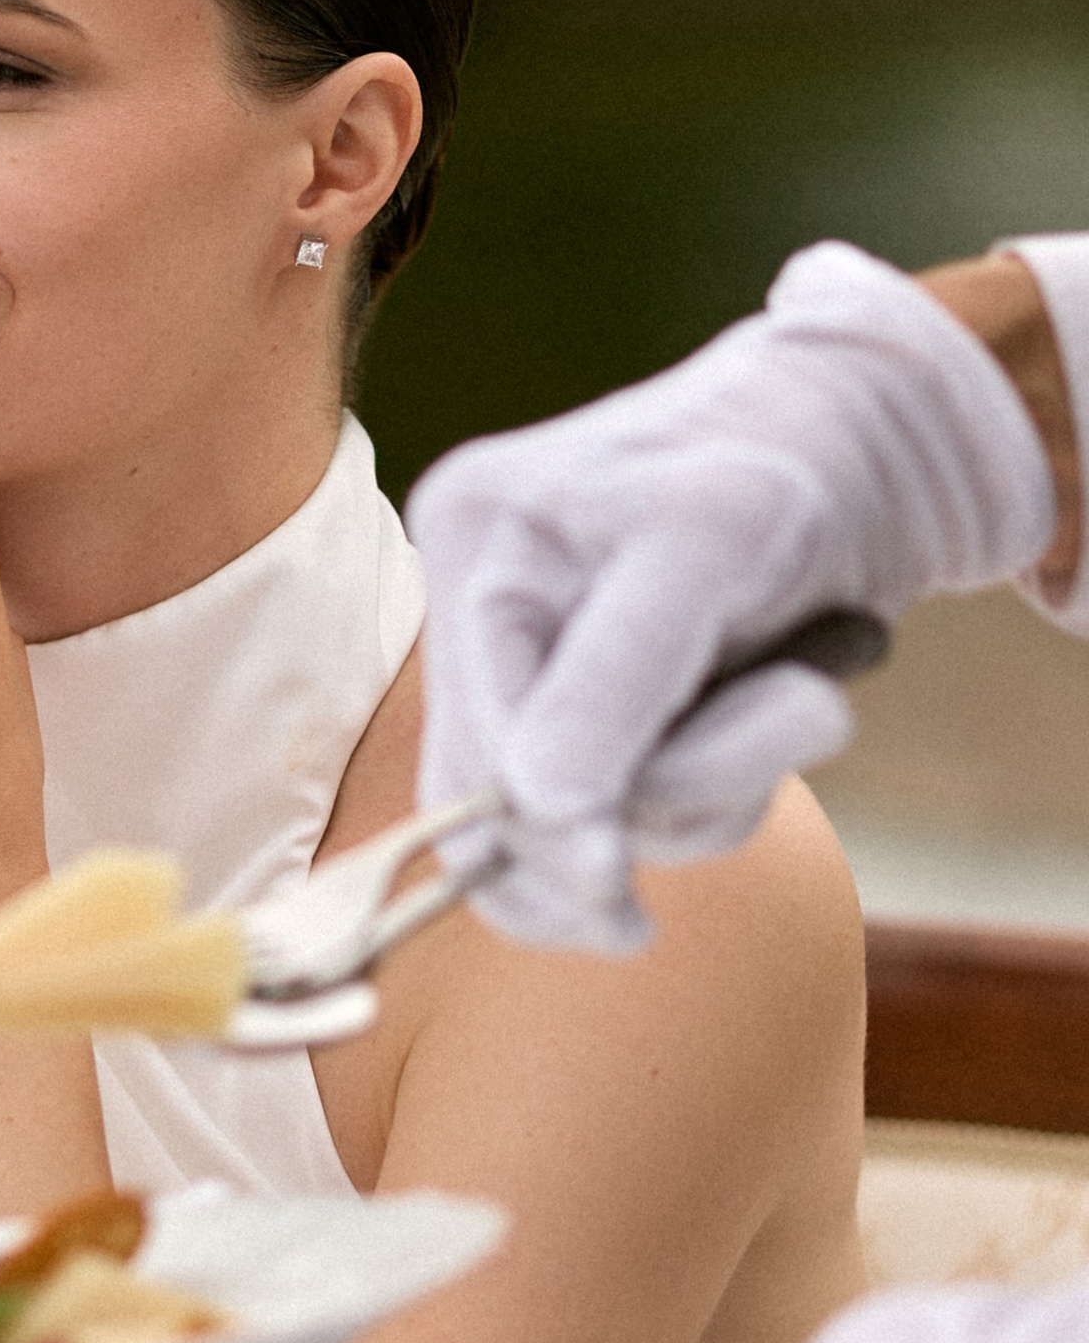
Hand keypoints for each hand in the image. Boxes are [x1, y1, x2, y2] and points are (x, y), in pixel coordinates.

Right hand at [410, 241, 1056, 951]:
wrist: (871, 438)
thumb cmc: (789, 458)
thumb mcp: (705, 545)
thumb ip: (612, 684)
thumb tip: (540, 814)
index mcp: (474, 542)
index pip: (471, 749)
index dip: (550, 835)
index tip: (625, 905)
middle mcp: (481, 604)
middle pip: (508, 808)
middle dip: (663, 797)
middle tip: (803, 716)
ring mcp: (536, 661)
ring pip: (580, 826)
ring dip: (714, 790)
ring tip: (806, 695)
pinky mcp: (598, 706)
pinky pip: (631, 809)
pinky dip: (717, 787)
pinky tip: (772, 713)